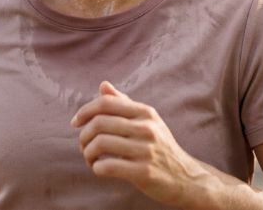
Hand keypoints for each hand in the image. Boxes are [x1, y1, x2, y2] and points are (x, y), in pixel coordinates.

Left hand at [71, 81, 208, 206]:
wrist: (186, 178)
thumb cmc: (160, 148)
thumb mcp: (147, 121)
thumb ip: (124, 103)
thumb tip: (102, 85)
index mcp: (145, 112)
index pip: (106, 103)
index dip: (84, 111)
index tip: (75, 123)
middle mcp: (147, 128)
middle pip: (99, 123)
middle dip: (84, 135)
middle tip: (84, 146)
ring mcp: (146, 150)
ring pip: (100, 144)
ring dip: (88, 153)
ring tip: (91, 159)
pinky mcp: (144, 172)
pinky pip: (108, 166)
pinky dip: (97, 168)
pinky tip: (99, 169)